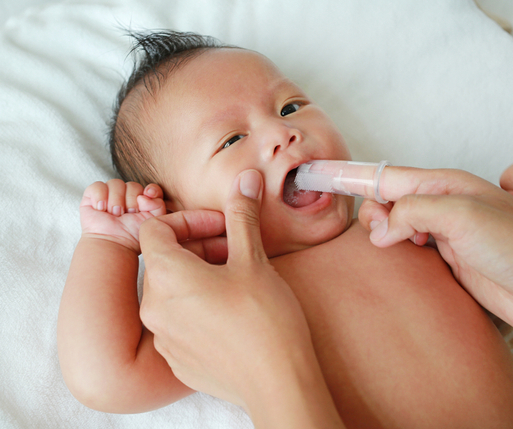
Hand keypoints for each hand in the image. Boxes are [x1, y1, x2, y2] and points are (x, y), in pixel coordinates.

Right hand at [80, 179, 165, 252]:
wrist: (113, 244)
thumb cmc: (132, 236)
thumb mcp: (152, 221)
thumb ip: (158, 205)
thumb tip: (144, 194)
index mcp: (143, 200)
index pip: (150, 187)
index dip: (151, 191)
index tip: (145, 203)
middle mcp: (127, 195)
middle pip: (133, 185)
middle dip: (131, 202)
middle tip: (126, 215)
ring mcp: (110, 194)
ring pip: (116, 183)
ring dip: (116, 200)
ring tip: (114, 215)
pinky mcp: (92, 195)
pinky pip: (98, 186)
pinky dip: (100, 197)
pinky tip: (101, 209)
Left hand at [139, 170, 334, 423]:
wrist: (277, 382)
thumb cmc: (265, 319)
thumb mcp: (254, 259)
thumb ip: (242, 215)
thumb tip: (245, 179)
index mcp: (166, 275)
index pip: (155, 229)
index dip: (189, 219)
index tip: (222, 226)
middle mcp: (154, 307)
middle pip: (164, 259)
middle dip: (199, 245)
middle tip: (236, 249)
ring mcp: (163, 337)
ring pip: (171, 291)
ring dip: (198, 276)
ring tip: (236, 279)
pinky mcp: (176, 359)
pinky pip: (178, 321)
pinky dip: (197, 306)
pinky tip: (231, 311)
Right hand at [358, 167, 512, 337]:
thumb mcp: (462, 215)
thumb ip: (414, 211)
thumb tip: (384, 225)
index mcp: (445, 185)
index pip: (387, 175)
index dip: (352, 175)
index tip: (319, 173)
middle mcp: (443, 204)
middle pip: (387, 198)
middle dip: (372, 211)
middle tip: (383, 232)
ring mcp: (446, 232)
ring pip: (396, 223)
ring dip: (383, 231)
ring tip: (392, 244)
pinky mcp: (449, 258)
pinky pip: (410, 247)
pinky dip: (397, 249)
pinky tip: (402, 255)